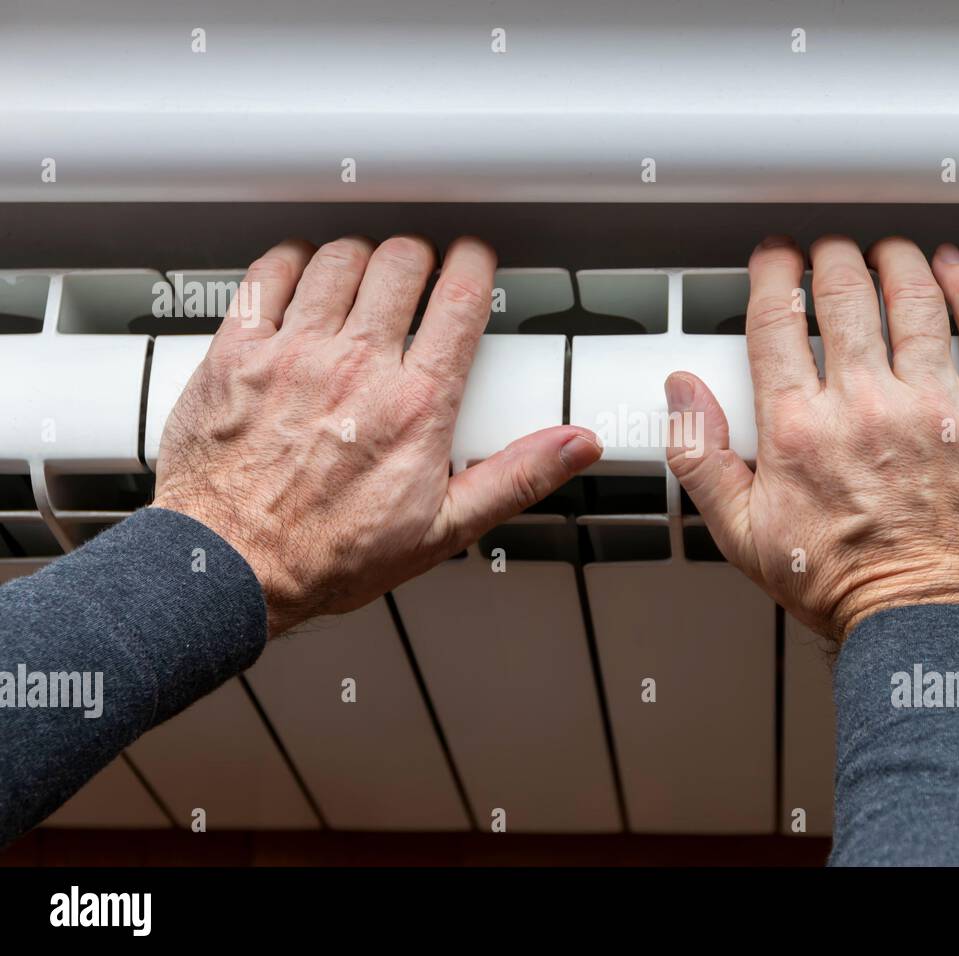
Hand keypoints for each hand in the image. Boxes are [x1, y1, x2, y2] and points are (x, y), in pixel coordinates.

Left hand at [152, 235, 602, 635]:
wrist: (229, 567)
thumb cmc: (327, 555)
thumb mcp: (442, 529)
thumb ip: (516, 477)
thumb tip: (575, 447)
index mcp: (415, 405)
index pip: (460, 298)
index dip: (474, 263)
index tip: (472, 260)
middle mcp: (356, 367)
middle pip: (402, 261)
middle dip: (420, 257)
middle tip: (419, 272)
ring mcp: (293, 353)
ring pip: (339, 257)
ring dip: (360, 257)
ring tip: (364, 277)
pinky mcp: (238, 351)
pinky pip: (269, 273)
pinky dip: (291, 262)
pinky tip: (301, 278)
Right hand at [665, 235, 958, 641]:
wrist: (925, 619)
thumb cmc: (840, 582)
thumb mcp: (742, 533)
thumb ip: (700, 457)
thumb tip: (682, 391)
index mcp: (801, 430)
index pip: (777, 320)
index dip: (773, 273)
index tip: (776, 258)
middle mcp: (866, 407)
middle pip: (844, 294)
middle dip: (830, 257)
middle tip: (828, 251)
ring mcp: (935, 407)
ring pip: (914, 299)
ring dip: (895, 260)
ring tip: (886, 251)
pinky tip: (956, 269)